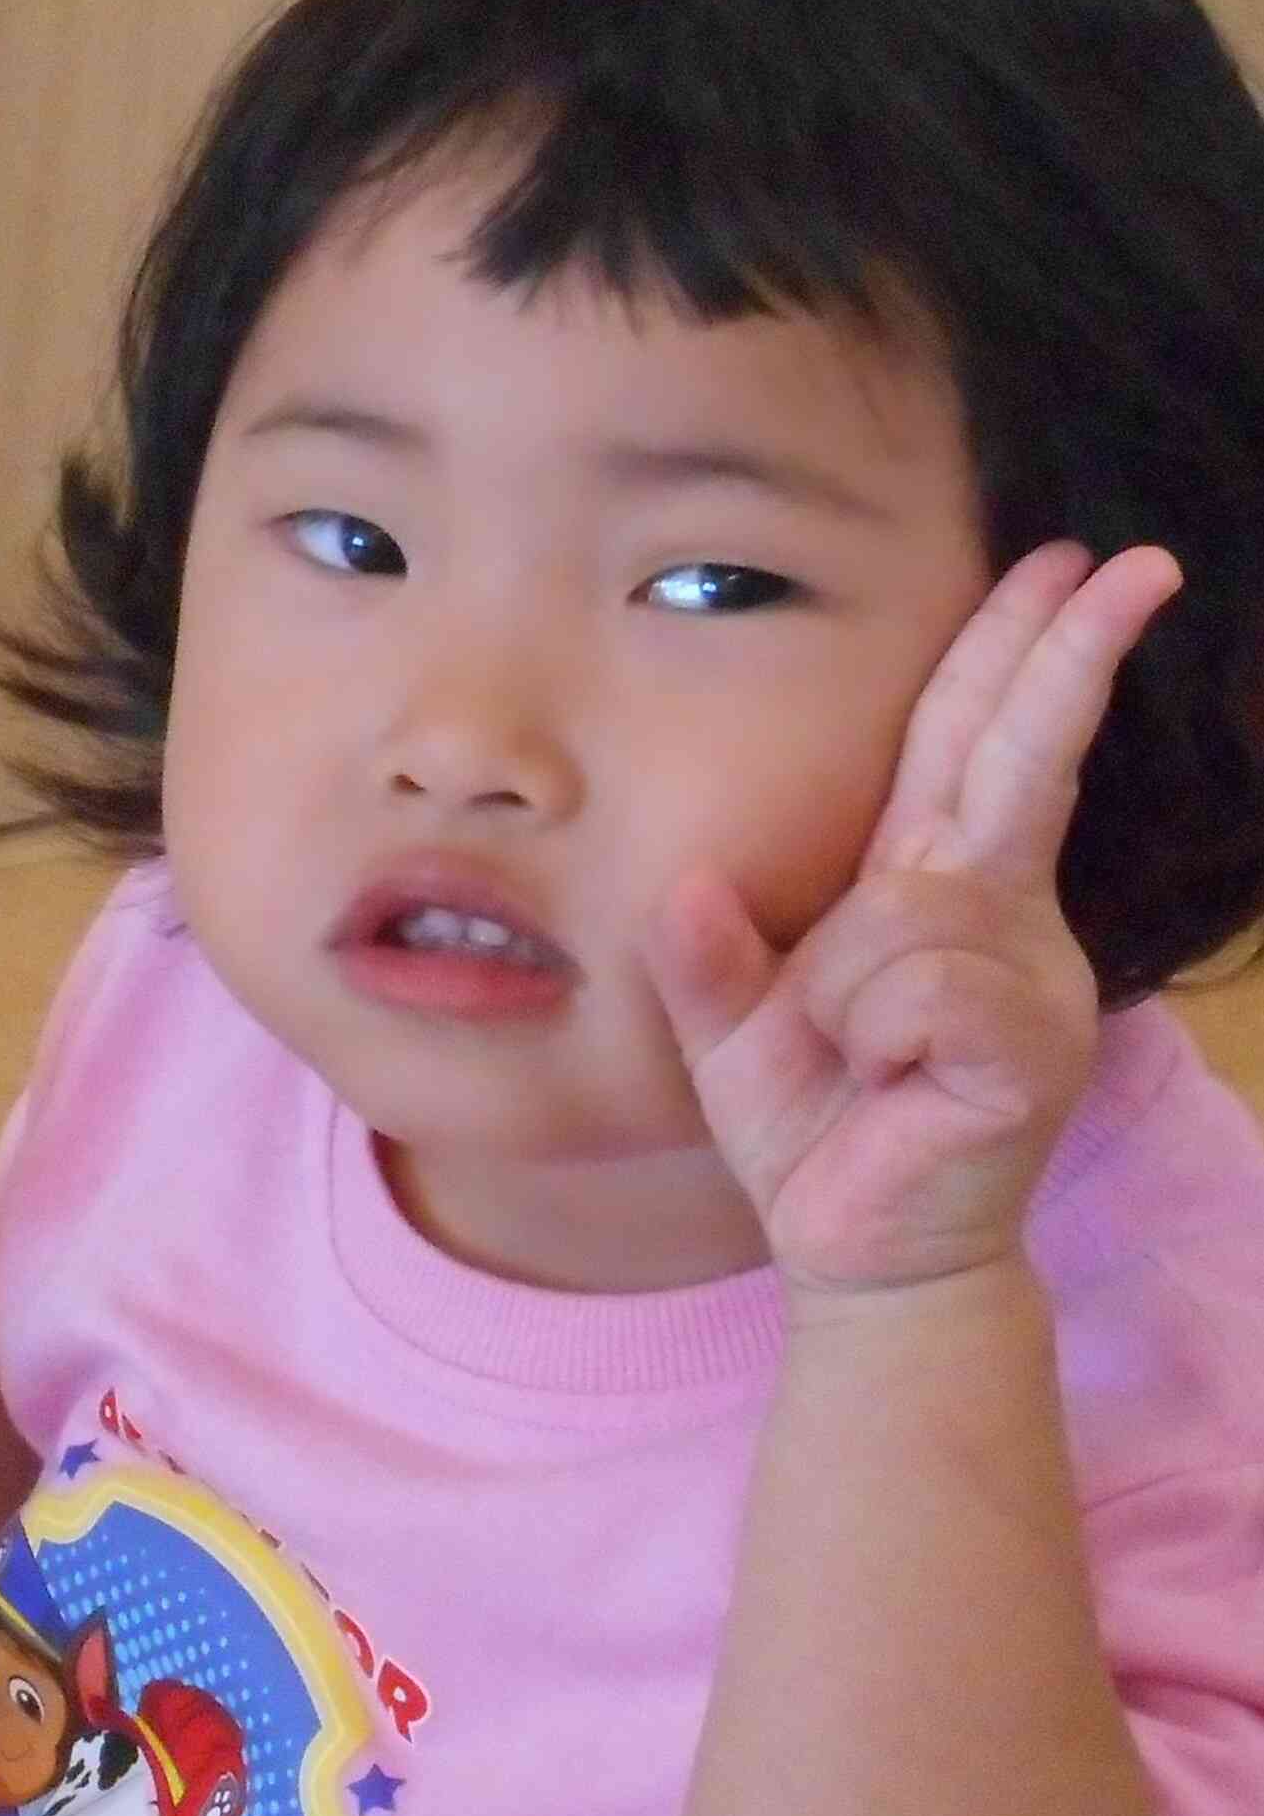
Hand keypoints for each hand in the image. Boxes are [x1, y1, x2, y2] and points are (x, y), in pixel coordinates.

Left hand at [644, 541, 1178, 1305]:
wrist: (855, 1254)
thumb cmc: (807, 1127)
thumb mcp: (726, 1027)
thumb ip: (705, 955)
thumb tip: (685, 885)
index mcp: (930, 889)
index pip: (975, 745)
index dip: (1016, 654)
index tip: (1078, 565)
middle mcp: (1000, 914)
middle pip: (1024, 760)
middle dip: (1066, 657)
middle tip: (1130, 562)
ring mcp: (1032, 978)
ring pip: (914, 909)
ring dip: (848, 986)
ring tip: (853, 1058)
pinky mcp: (1035, 1045)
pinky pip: (924, 987)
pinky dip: (873, 1032)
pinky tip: (889, 1083)